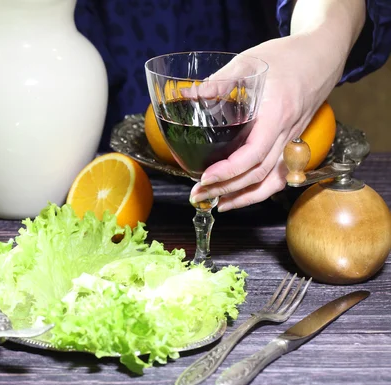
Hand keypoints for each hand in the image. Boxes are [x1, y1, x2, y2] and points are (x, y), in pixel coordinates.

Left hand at [190, 32, 347, 211]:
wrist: (321, 55)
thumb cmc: (286, 56)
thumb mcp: (249, 61)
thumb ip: (219, 81)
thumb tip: (188, 94)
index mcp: (277, 113)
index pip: (254, 153)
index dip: (229, 171)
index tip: (206, 178)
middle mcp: (288, 132)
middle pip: (259, 172)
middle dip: (228, 189)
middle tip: (199, 195)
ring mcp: (293, 140)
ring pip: (272, 180)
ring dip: (244, 197)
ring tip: (216, 204)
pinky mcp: (293, 143)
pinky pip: (280, 175)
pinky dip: (260, 190)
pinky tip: (240, 196)